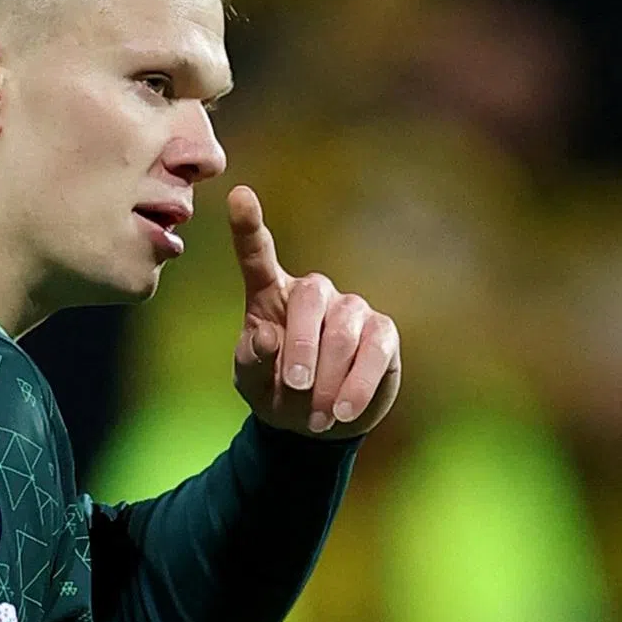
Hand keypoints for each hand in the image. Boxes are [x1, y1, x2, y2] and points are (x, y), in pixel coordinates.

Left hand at [228, 185, 400, 438]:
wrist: (314, 426)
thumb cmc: (275, 393)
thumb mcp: (251, 384)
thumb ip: (250, 360)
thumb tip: (262, 335)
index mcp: (269, 295)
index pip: (257, 255)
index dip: (249, 225)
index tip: (239, 195)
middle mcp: (312, 293)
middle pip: (310, 297)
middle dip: (301, 346)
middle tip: (294, 387)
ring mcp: (350, 310)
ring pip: (344, 329)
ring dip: (328, 377)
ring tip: (314, 417)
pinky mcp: (382, 334)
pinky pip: (375, 350)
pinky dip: (357, 384)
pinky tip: (342, 412)